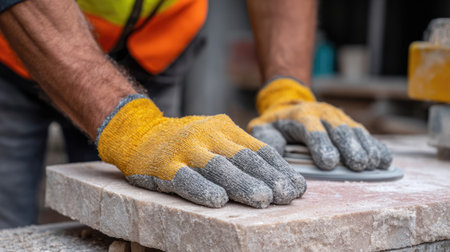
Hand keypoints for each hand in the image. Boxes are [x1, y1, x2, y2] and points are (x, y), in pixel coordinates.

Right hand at [97, 94, 305, 207]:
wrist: (139, 133)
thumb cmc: (185, 141)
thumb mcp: (214, 137)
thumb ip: (239, 151)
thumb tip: (275, 176)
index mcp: (224, 129)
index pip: (258, 150)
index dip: (279, 169)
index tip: (298, 187)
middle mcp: (208, 136)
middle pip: (243, 158)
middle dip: (268, 178)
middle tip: (288, 195)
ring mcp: (185, 150)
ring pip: (217, 167)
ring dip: (241, 183)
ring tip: (263, 199)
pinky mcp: (164, 166)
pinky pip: (185, 178)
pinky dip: (202, 189)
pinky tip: (218, 200)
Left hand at [248, 77, 391, 170]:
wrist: (289, 104)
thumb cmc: (275, 123)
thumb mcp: (263, 128)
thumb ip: (267, 139)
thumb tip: (278, 151)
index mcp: (301, 115)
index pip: (312, 130)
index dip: (321, 146)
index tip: (329, 163)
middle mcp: (323, 113)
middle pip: (339, 130)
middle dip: (349, 148)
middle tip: (358, 165)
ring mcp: (339, 117)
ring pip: (355, 131)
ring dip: (366, 148)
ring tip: (374, 165)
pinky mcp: (349, 123)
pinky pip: (365, 134)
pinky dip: (376, 147)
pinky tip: (385, 161)